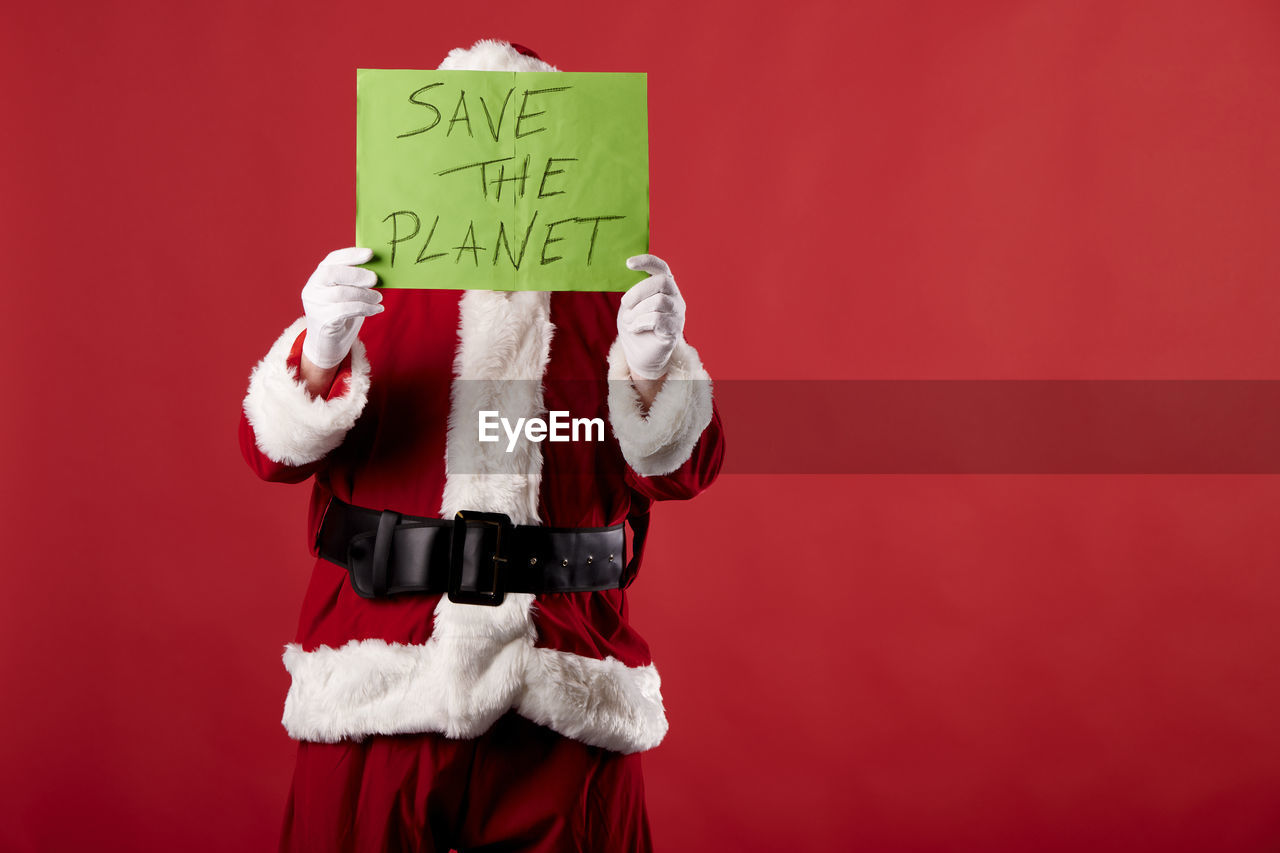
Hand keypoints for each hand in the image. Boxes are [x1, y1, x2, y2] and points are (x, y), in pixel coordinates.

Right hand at [300, 247, 382, 369]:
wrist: (328, 344)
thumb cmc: (341, 315)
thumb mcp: (348, 294)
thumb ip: (355, 281)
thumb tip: (378, 269)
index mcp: (318, 277)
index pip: (332, 260)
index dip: (351, 254)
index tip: (370, 253)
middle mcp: (312, 288)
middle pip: (332, 273)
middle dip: (356, 274)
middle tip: (375, 279)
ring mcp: (315, 304)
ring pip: (341, 293)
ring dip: (365, 294)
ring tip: (379, 298)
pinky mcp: (322, 320)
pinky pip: (346, 310)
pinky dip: (365, 308)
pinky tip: (377, 309)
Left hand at [618, 254, 685, 380]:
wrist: (640, 355)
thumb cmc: (635, 326)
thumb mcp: (630, 306)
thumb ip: (633, 292)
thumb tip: (629, 281)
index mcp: (664, 287)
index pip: (661, 267)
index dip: (647, 261)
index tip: (628, 264)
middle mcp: (675, 297)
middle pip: (662, 281)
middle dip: (639, 291)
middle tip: (625, 303)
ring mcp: (677, 314)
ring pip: (659, 301)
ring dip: (638, 311)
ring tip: (629, 321)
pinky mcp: (675, 330)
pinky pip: (658, 319)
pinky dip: (641, 322)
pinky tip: (635, 328)